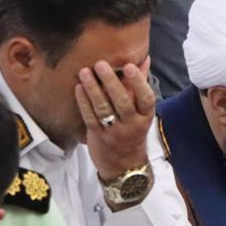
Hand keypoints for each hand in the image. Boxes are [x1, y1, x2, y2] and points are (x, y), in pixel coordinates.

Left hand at [76, 58, 155, 183]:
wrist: (124, 166)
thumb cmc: (133, 132)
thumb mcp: (142, 112)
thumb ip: (140, 86)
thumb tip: (144, 60)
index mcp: (145, 116)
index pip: (146, 98)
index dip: (138, 82)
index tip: (129, 66)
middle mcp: (132, 124)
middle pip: (122, 101)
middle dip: (111, 82)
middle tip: (100, 64)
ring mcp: (114, 131)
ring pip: (103, 108)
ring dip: (93, 89)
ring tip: (85, 72)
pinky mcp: (97, 136)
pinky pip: (90, 117)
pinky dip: (83, 101)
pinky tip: (78, 88)